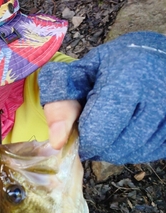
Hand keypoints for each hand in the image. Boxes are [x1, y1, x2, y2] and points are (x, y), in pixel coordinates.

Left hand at [39, 31, 165, 163]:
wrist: (156, 57)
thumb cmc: (114, 64)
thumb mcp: (80, 72)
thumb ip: (60, 101)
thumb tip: (56, 141)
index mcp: (128, 78)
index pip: (97, 133)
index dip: (81, 137)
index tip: (79, 126)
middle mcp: (157, 98)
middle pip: (112, 148)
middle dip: (95, 142)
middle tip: (96, 121)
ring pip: (128, 154)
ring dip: (111, 147)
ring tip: (114, 121)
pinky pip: (145, 154)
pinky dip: (130, 147)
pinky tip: (128, 127)